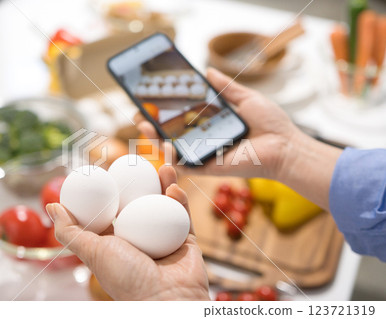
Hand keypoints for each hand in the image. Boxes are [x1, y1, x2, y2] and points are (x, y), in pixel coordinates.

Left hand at [46, 165, 209, 300]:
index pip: (112, 207)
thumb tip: (52, 206)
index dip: (111, 187)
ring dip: (164, 183)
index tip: (110, 167)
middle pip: (140, 201)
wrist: (165, 301)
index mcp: (116, 239)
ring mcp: (164, 236)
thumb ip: (71, 230)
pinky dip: (179, 198)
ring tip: (162, 165)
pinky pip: (182, 214)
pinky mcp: (185, 238)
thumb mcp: (92, 252)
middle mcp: (139, 235)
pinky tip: (174, 186)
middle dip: (141, 180)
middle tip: (139, 161)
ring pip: (163, 203)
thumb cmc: (126, 279)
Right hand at [137, 68, 341, 208]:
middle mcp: (205, 139)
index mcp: (212, 124)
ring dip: (155, 139)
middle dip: (154, 124)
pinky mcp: (208, 167)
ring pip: (173, 149)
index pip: (184, 116)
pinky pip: (184, 163)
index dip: (167, 110)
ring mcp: (205, 154)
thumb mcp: (245, 99)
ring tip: (143, 125)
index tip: (152, 100)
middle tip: (141, 113)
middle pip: (173, 133)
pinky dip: (170, 155)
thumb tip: (207, 71)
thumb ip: (226, 87)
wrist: (284, 146)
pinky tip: (161, 142)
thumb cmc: (270, 124)